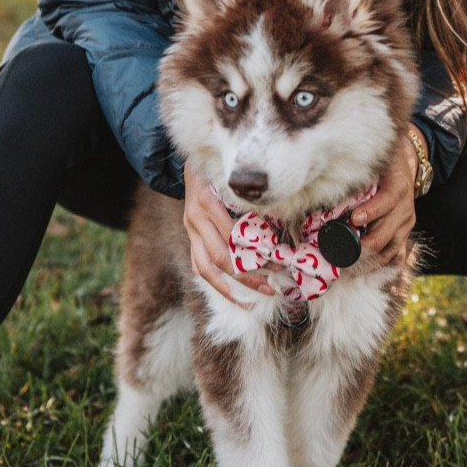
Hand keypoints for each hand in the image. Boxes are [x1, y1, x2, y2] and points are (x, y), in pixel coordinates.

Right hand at [183, 165, 274, 304]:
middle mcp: (196, 218)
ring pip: (205, 268)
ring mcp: (189, 229)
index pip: (234, 237)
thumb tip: (276, 230)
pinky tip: (230, 293)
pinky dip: (214, 281)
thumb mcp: (232, 180)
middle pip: (220, 257)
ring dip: (228, 288)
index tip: (278, 263)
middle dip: (246, 276)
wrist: (191, 164)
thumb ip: (249, 202)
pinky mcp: (188, 235)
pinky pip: (198, 264)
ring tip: (248, 302)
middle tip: (270, 287)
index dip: (256, 253)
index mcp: (208, 202)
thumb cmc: (219, 170)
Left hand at [350, 130, 419, 261]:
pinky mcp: (405, 236)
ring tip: (348, 270)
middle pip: (387, 233)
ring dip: (369, 262)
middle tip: (341, 254)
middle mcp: (405, 209)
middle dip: (364, 246)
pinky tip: (364, 274)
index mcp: (398, 187)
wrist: (407, 167)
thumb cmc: (385, 165)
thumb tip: (330, 181)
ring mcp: (406, 226)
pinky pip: (396, 256)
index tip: (354, 218)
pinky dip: (380, 266)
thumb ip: (359, 173)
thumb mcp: (376, 163)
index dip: (372, 212)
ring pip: (390, 250)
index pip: (388, 201)